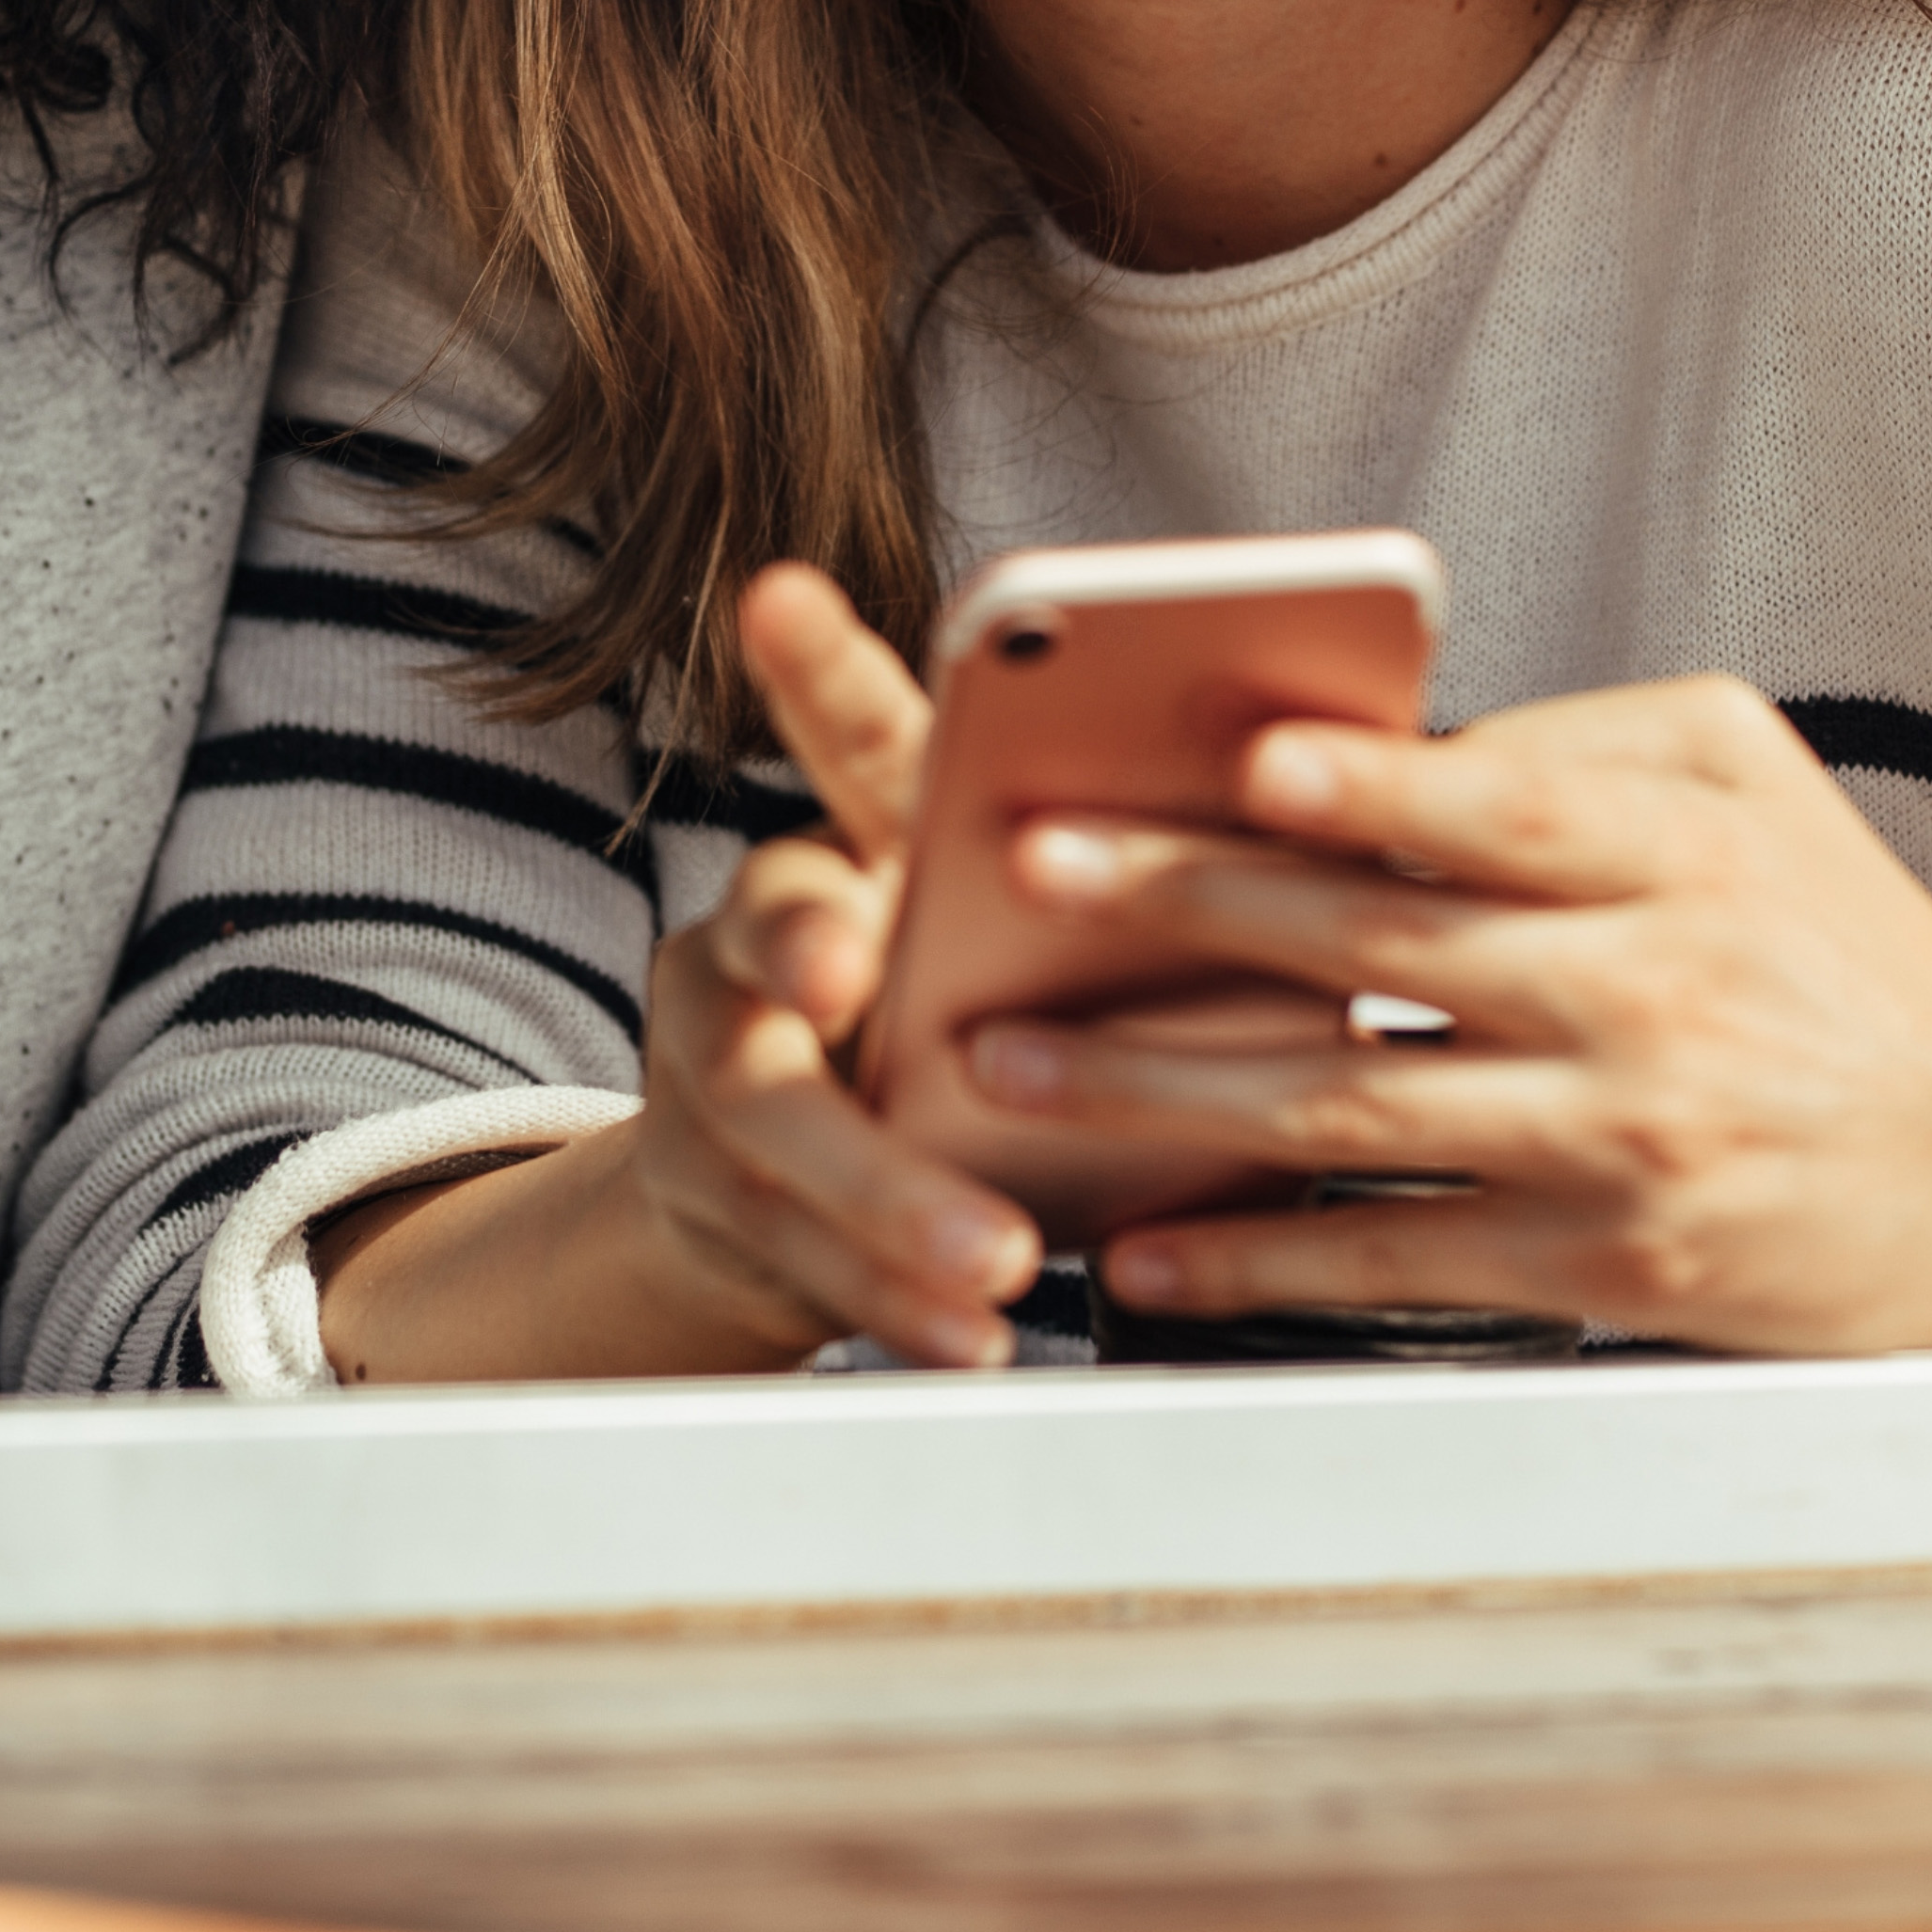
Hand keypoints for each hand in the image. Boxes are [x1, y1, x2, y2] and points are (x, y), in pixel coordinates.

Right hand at [312, 562, 1044, 1377]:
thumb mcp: (992, 934)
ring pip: (774, 1130)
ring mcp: (721, 1080)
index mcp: (852, 852)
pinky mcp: (726, 1203)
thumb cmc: (948, 1021)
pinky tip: (964, 1336)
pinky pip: (797, 1255)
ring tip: (994, 1260)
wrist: (788, 1189)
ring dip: (884, 1199)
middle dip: (799, 946)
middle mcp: (759, 948)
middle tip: (850, 966)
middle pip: (764, 947)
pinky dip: (888, 1303)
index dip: (815, 666)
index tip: (783, 595)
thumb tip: (1209, 768)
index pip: (847, 742)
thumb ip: (1037, 878)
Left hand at [963, 674, 1931, 1353]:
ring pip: (1353, 1112)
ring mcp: (1620, 1140)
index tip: (1246, 757)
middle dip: (1182, 908)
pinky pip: (1396, 1260)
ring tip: (1013, 1068)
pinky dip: (1259, 1260)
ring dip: (1162, 1092)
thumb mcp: (1749, 782)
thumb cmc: (1840, 945)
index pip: (1503, 807)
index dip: (1373, 785)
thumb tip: (1375, 741)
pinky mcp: (1604, 1266)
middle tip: (1027, 877)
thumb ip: (1573, 742)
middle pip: (1380, 947)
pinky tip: (1143, 1251)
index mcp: (1678, 853)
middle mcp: (1647, 994)